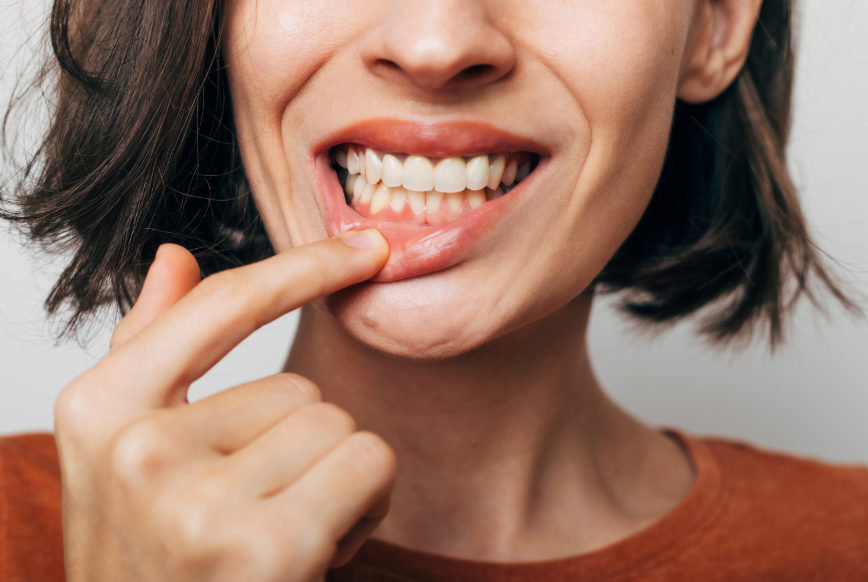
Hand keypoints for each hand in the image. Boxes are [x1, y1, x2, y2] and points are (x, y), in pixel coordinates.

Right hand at [55, 230, 394, 581]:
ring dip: (334, 478)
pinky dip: (366, 505)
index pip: (220, 305)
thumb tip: (173, 256)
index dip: (302, 267)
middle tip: (261, 510)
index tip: (362, 248)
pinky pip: (367, 464)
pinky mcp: (263, 546)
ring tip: (283, 533)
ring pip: (338, 425)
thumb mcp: (127, 452)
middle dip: (302, 447)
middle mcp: (136, 449)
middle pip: (299, 385)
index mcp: (98, 409)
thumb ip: (148, 347)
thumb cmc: (155, 560)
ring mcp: (195, 501)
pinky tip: (317, 551)